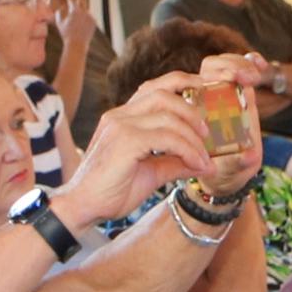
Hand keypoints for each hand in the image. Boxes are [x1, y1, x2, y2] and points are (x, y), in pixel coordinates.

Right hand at [51, 81, 215, 232]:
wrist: (83, 208)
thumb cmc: (111, 192)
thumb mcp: (151, 174)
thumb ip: (175, 163)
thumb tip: (204, 163)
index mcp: (123, 117)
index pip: (154, 88)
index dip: (181, 82)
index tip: (204, 91)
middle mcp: (120, 115)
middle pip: (163, 93)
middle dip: (192, 108)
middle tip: (208, 131)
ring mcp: (121, 126)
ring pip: (169, 115)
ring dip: (193, 136)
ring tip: (204, 156)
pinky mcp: (125, 141)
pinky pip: (167, 138)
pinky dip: (187, 150)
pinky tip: (196, 164)